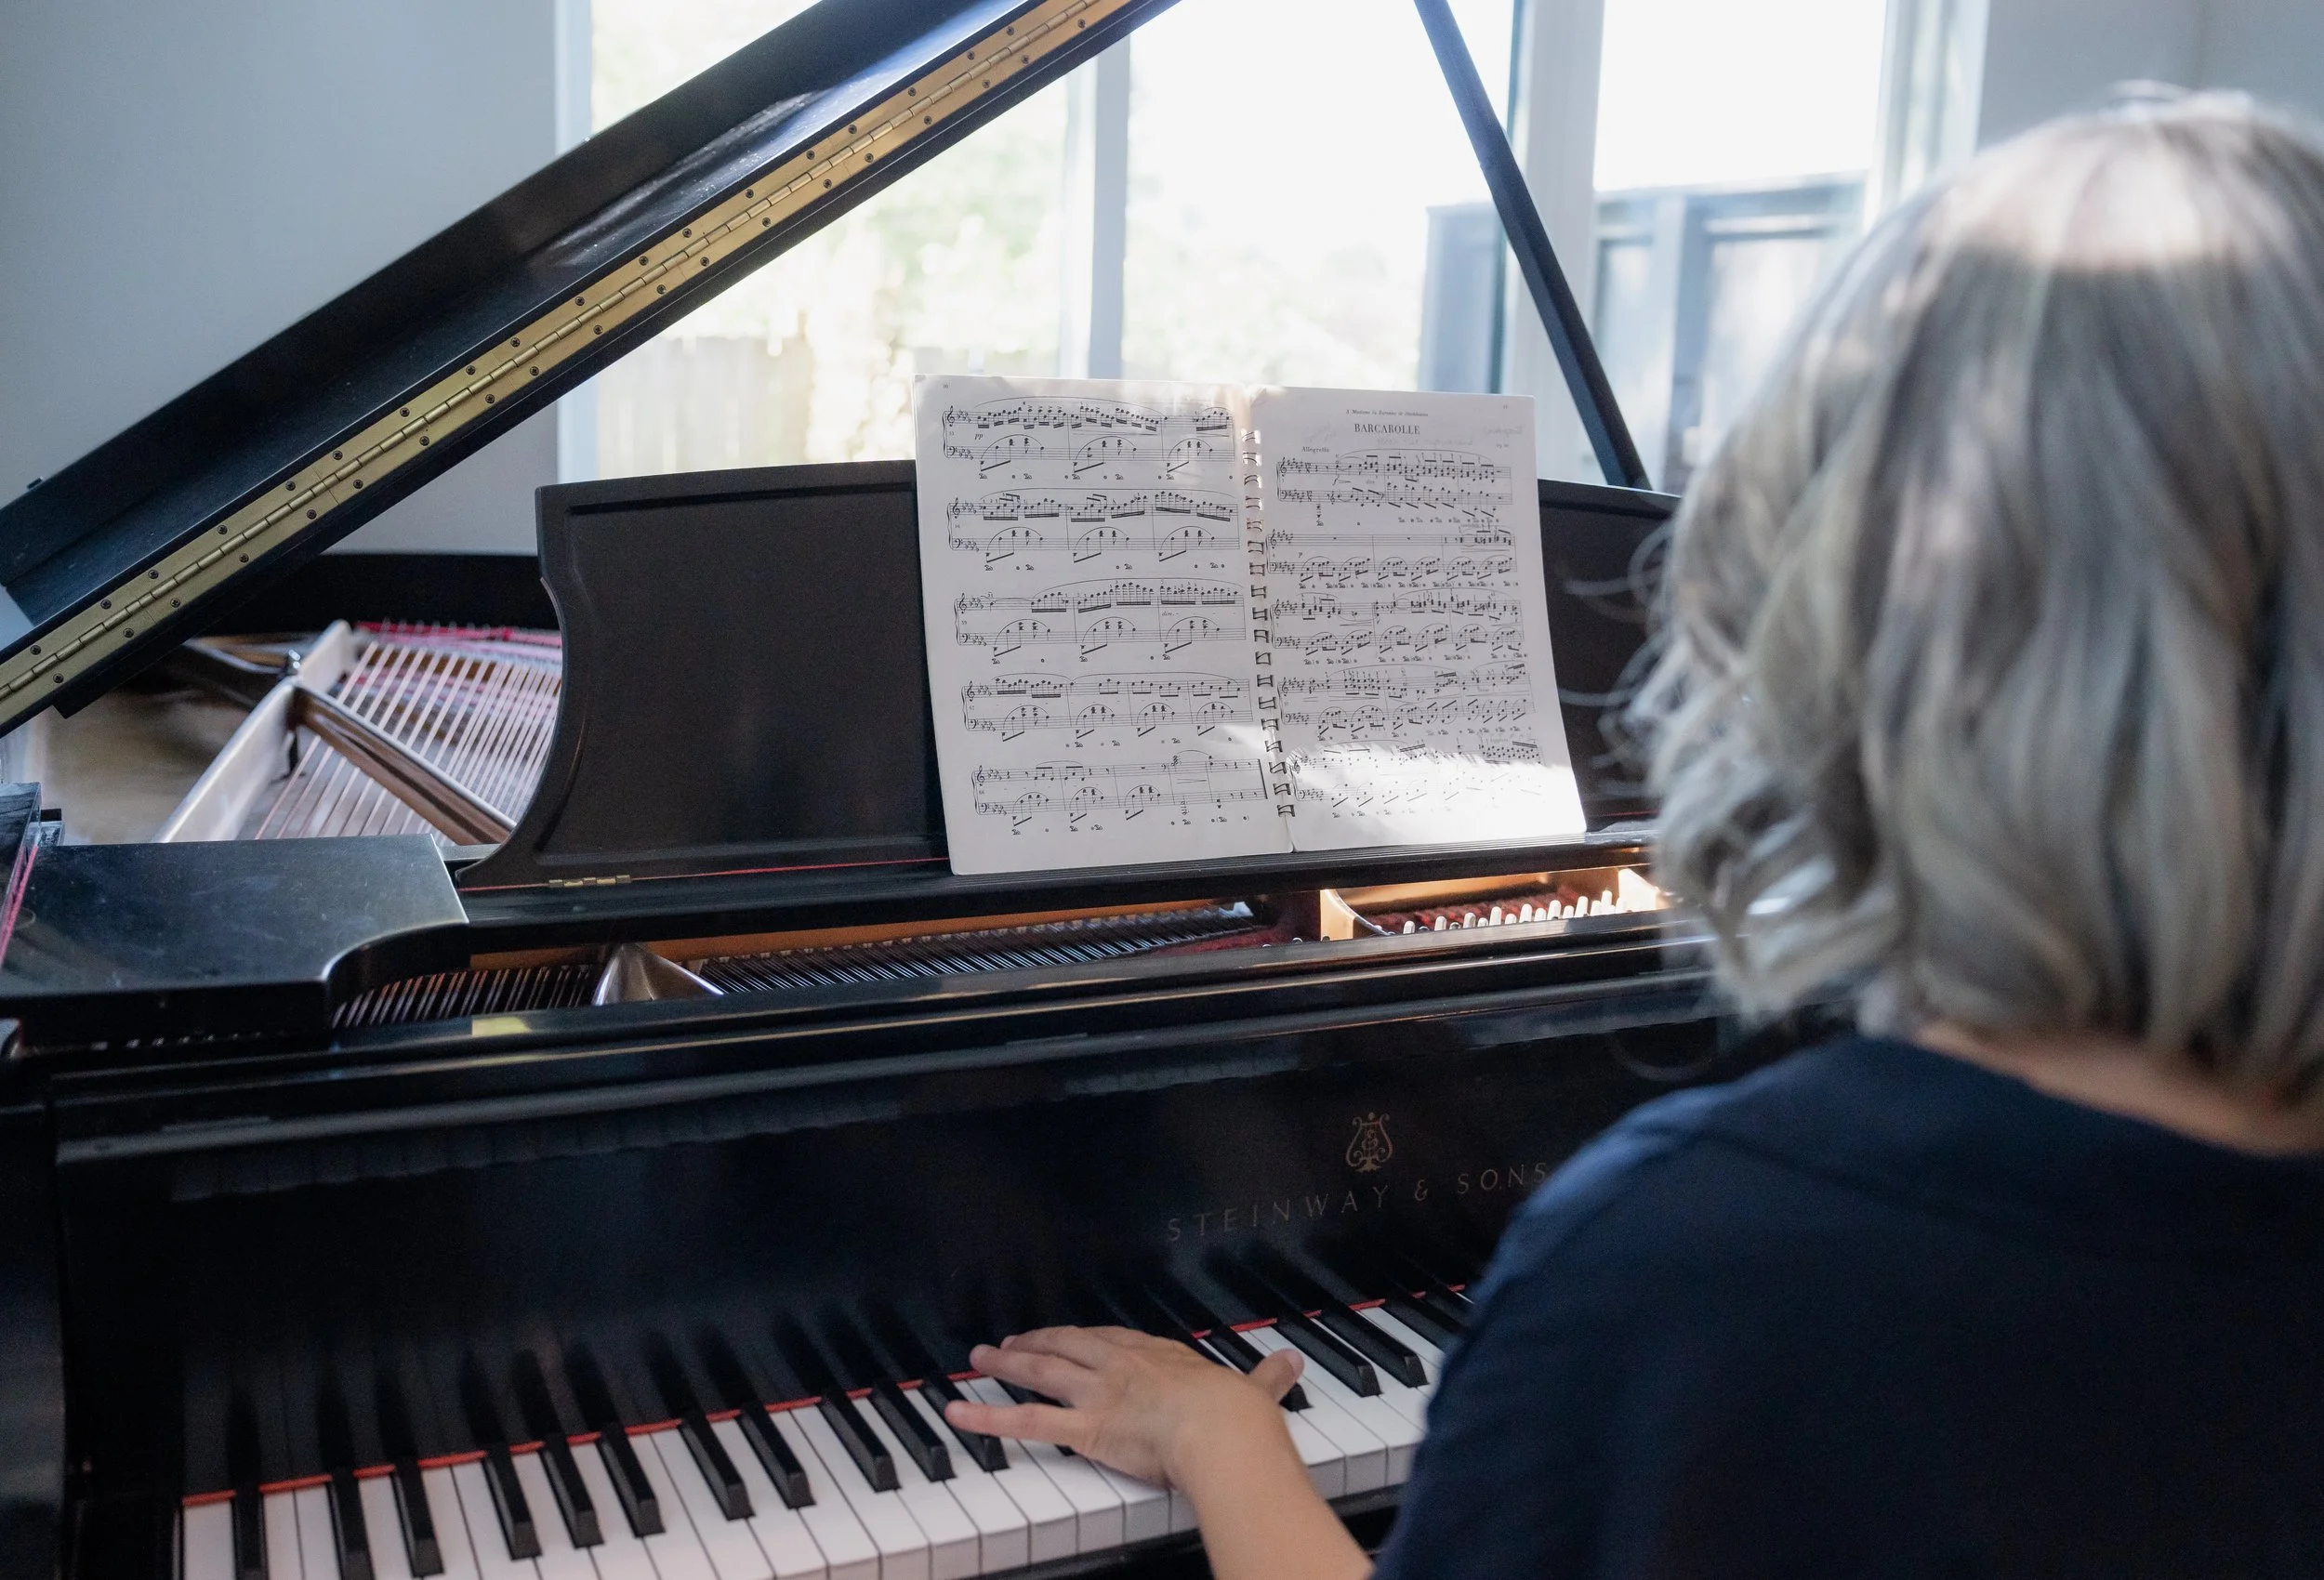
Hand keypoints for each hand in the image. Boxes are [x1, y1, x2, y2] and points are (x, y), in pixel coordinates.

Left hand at [942, 1324, 1303, 1487]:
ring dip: (1007, 1365)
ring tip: (978, 1359)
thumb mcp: (1257, 1387)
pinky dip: (987, 1419)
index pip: (1114, 1340)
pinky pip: (1026, 1423)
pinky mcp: (1084, 1429)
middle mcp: (1123, 1366)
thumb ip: (1269, 1377)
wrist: (1224, 1435)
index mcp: (1161, 1355)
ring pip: (1042, 1372)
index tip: (1075, 1337)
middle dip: (1037, 1341)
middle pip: (1069, 1346)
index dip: (1090, 1339)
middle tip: (1010, 1339)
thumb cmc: (1240, 1417)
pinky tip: (959, 1413)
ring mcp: (1099, 1394)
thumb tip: (1291, 1362)